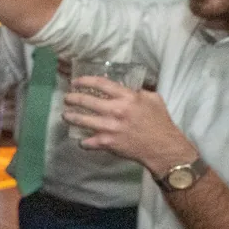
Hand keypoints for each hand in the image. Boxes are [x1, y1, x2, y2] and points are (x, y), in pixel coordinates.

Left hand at [61, 77, 193, 172]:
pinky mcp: (107, 143)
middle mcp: (115, 110)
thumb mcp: (153, 99)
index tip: (76, 82)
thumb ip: (137, 92)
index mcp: (127, 97)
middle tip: (67, 98)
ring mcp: (109, 127)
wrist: (163, 147)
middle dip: (72, 98)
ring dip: (71, 117)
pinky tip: (82, 140)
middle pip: (86, 101)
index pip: (100, 84)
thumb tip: (125, 87)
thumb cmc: (160, 122)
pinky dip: (83, 142)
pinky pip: (88, 142)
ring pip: (82, 120)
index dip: (85, 81)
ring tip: (66, 115)